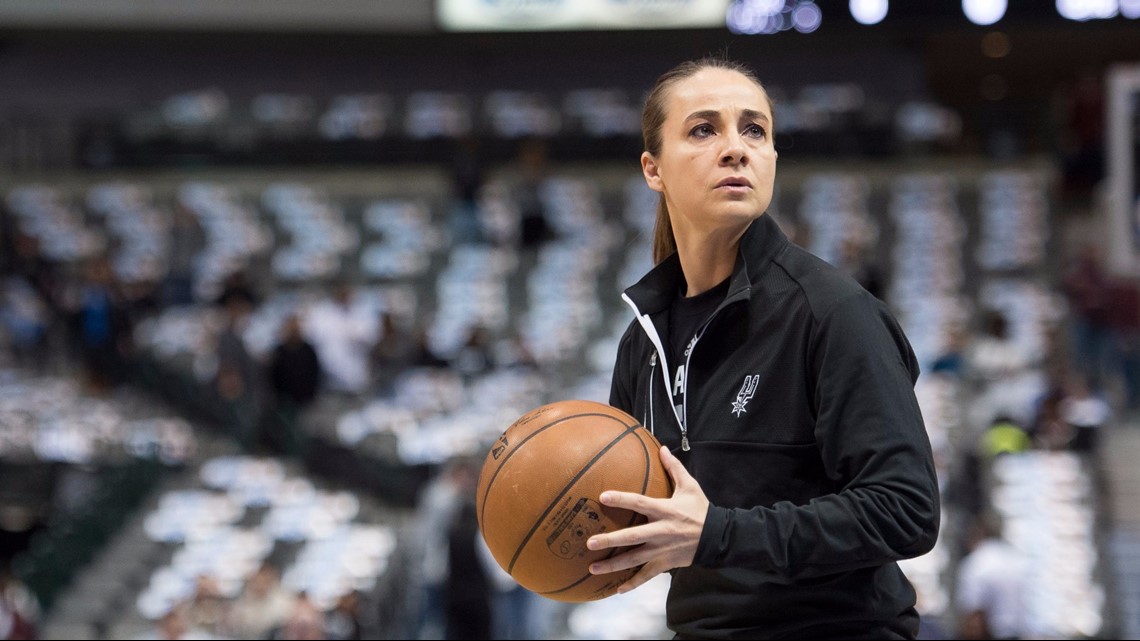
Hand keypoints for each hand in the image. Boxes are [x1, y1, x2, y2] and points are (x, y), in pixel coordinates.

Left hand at [586, 445, 708, 593]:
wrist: (718, 537)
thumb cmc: (700, 510)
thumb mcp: (690, 486)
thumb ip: (674, 468)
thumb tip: (663, 448)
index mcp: (665, 511)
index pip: (640, 503)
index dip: (622, 499)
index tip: (603, 497)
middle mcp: (661, 531)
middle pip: (632, 537)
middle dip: (610, 540)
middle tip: (589, 542)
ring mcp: (662, 550)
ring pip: (634, 560)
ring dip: (613, 565)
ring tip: (592, 568)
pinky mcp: (665, 564)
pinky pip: (646, 575)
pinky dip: (632, 584)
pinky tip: (616, 590)